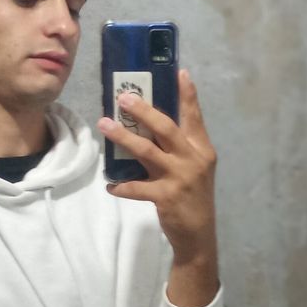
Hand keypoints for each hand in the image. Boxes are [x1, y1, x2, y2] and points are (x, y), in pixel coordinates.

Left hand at [98, 69, 218, 271]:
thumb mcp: (196, 167)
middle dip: (143, 111)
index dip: (187, 94)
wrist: (198, 234)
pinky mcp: (165, 197)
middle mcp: (193, 160)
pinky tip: (110, 185)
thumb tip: (153, 122)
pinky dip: (121, 186)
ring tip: (104, 125)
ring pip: (147, 151)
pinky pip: (136, 188)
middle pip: (166, 128)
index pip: (194, 117)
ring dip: (123, 137)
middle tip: (123, 98)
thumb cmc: (193, 195)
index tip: (179, 72)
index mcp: (201, 149)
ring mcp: (179, 178)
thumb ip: (181, 147)